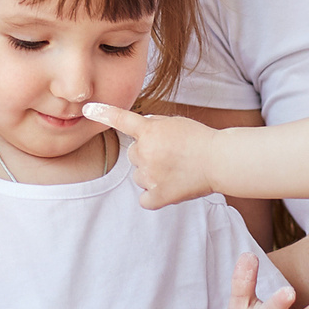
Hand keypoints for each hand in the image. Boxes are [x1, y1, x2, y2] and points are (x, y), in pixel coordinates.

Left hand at [83, 102, 217, 208]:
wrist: (220, 160)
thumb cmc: (201, 139)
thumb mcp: (176, 123)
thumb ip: (154, 125)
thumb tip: (141, 127)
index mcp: (150, 132)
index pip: (121, 120)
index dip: (103, 113)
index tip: (87, 109)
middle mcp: (146, 153)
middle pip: (134, 154)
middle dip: (148, 154)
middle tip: (171, 154)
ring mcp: (151, 176)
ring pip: (139, 176)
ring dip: (151, 174)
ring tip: (175, 170)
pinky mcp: (159, 195)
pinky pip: (145, 198)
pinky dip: (154, 195)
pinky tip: (169, 188)